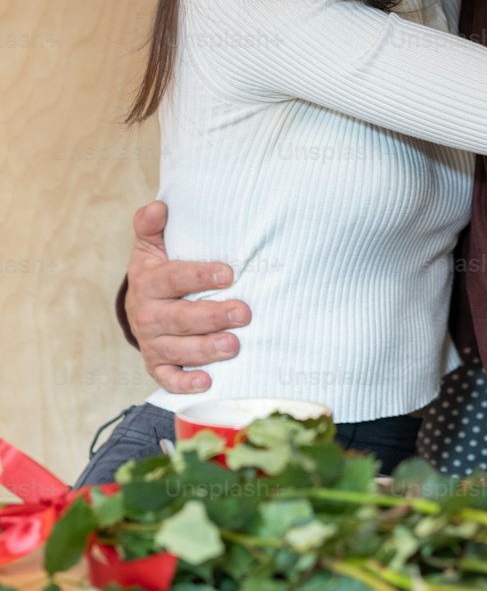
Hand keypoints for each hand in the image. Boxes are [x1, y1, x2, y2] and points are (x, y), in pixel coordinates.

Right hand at [124, 200, 250, 393]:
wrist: (139, 305)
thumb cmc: (157, 271)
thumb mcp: (151, 246)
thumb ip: (152, 225)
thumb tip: (159, 206)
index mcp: (147, 282)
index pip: (174, 279)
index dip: (200, 276)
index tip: (230, 274)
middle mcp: (147, 315)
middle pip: (179, 318)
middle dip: (212, 317)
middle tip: (244, 313)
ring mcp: (151, 342)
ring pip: (176, 350)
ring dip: (205, 350)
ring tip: (234, 346)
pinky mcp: (156, 364)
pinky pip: (167, 378)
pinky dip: (184, 383)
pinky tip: (207, 381)